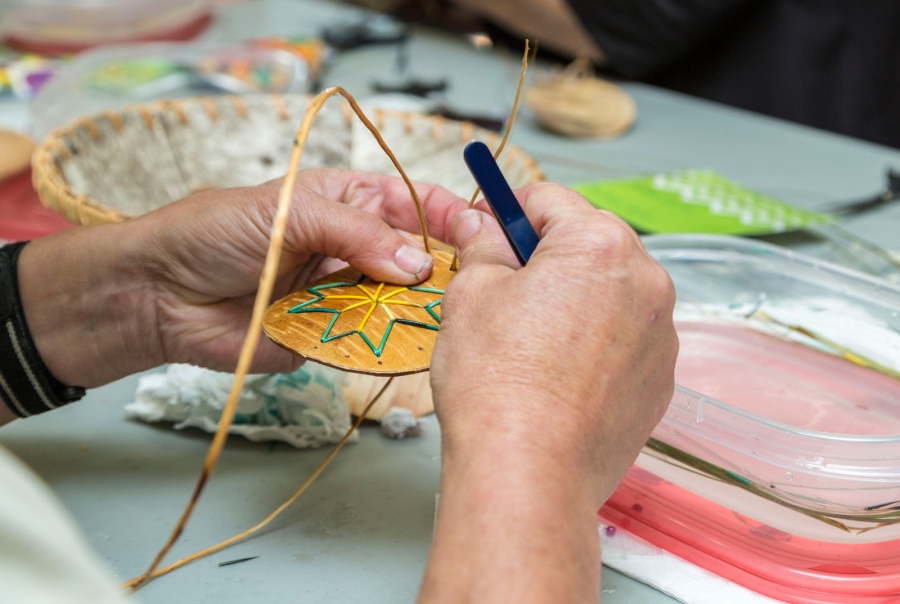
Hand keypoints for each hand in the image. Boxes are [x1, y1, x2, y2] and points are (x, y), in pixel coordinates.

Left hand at [16, 169, 466, 391]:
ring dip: (421, 312)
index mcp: (346, 204)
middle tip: (471, 287)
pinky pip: (366, 343)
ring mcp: (341, 297)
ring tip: (450, 320)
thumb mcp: (292, 211)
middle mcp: (351, 250)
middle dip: (442, 271)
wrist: (157, 295)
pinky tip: (413, 348)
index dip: (447, 216)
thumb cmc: (214, 232)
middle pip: (414, 260)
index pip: (412, 204)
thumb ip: (357, 233)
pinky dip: (387, 346)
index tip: (480, 233)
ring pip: (397, 304)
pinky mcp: (325, 339)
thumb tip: (419, 262)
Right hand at [421, 183, 677, 602]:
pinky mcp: (662, 382)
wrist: (528, 474)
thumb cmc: (496, 382)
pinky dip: (596, 346)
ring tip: (531, 347)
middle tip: (504, 295)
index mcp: (600, 244)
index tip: (489, 234)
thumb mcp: (470, 293)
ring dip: (576, 302)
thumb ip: (484, 246)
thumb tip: (484, 226)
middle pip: (589, 246)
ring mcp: (663, 336)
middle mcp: (648, 282)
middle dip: (548, 259)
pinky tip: (558, 379)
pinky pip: (626, 341)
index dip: (508, 213)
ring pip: (610, 295)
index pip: (549, 200)